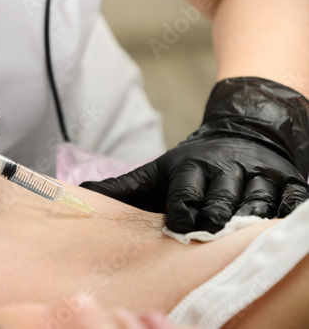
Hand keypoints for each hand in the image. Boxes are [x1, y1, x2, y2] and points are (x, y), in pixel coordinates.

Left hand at [82, 77, 308, 233]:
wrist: (242, 133)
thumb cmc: (192, 165)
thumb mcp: (156, 172)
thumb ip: (123, 188)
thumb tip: (82, 194)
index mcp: (193, 167)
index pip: (186, 190)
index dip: (183, 210)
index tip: (179, 227)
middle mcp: (227, 168)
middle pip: (223, 198)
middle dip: (215, 216)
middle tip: (208, 233)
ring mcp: (259, 175)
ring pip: (257, 201)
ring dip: (249, 219)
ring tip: (239, 236)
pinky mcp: (287, 181)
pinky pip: (291, 201)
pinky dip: (285, 213)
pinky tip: (275, 227)